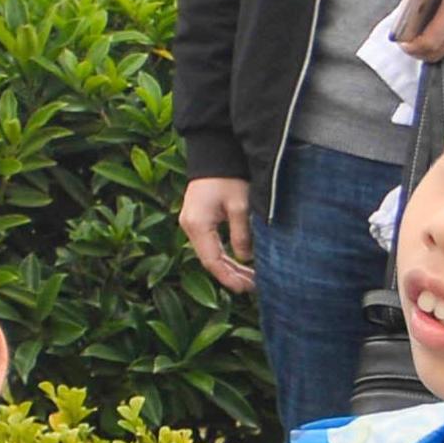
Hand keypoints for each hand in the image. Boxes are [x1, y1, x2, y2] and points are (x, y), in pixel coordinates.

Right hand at [181, 174, 255, 295]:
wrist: (214, 154)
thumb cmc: (228, 177)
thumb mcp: (240, 206)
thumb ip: (242, 234)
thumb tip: (246, 258)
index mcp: (198, 224)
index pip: (212, 261)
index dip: (228, 278)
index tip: (246, 288)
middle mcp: (189, 226)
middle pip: (209, 260)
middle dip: (231, 275)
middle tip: (253, 287)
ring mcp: (191, 223)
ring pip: (210, 253)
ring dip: (229, 266)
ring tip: (250, 278)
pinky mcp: (197, 219)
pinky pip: (210, 244)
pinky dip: (224, 254)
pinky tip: (239, 262)